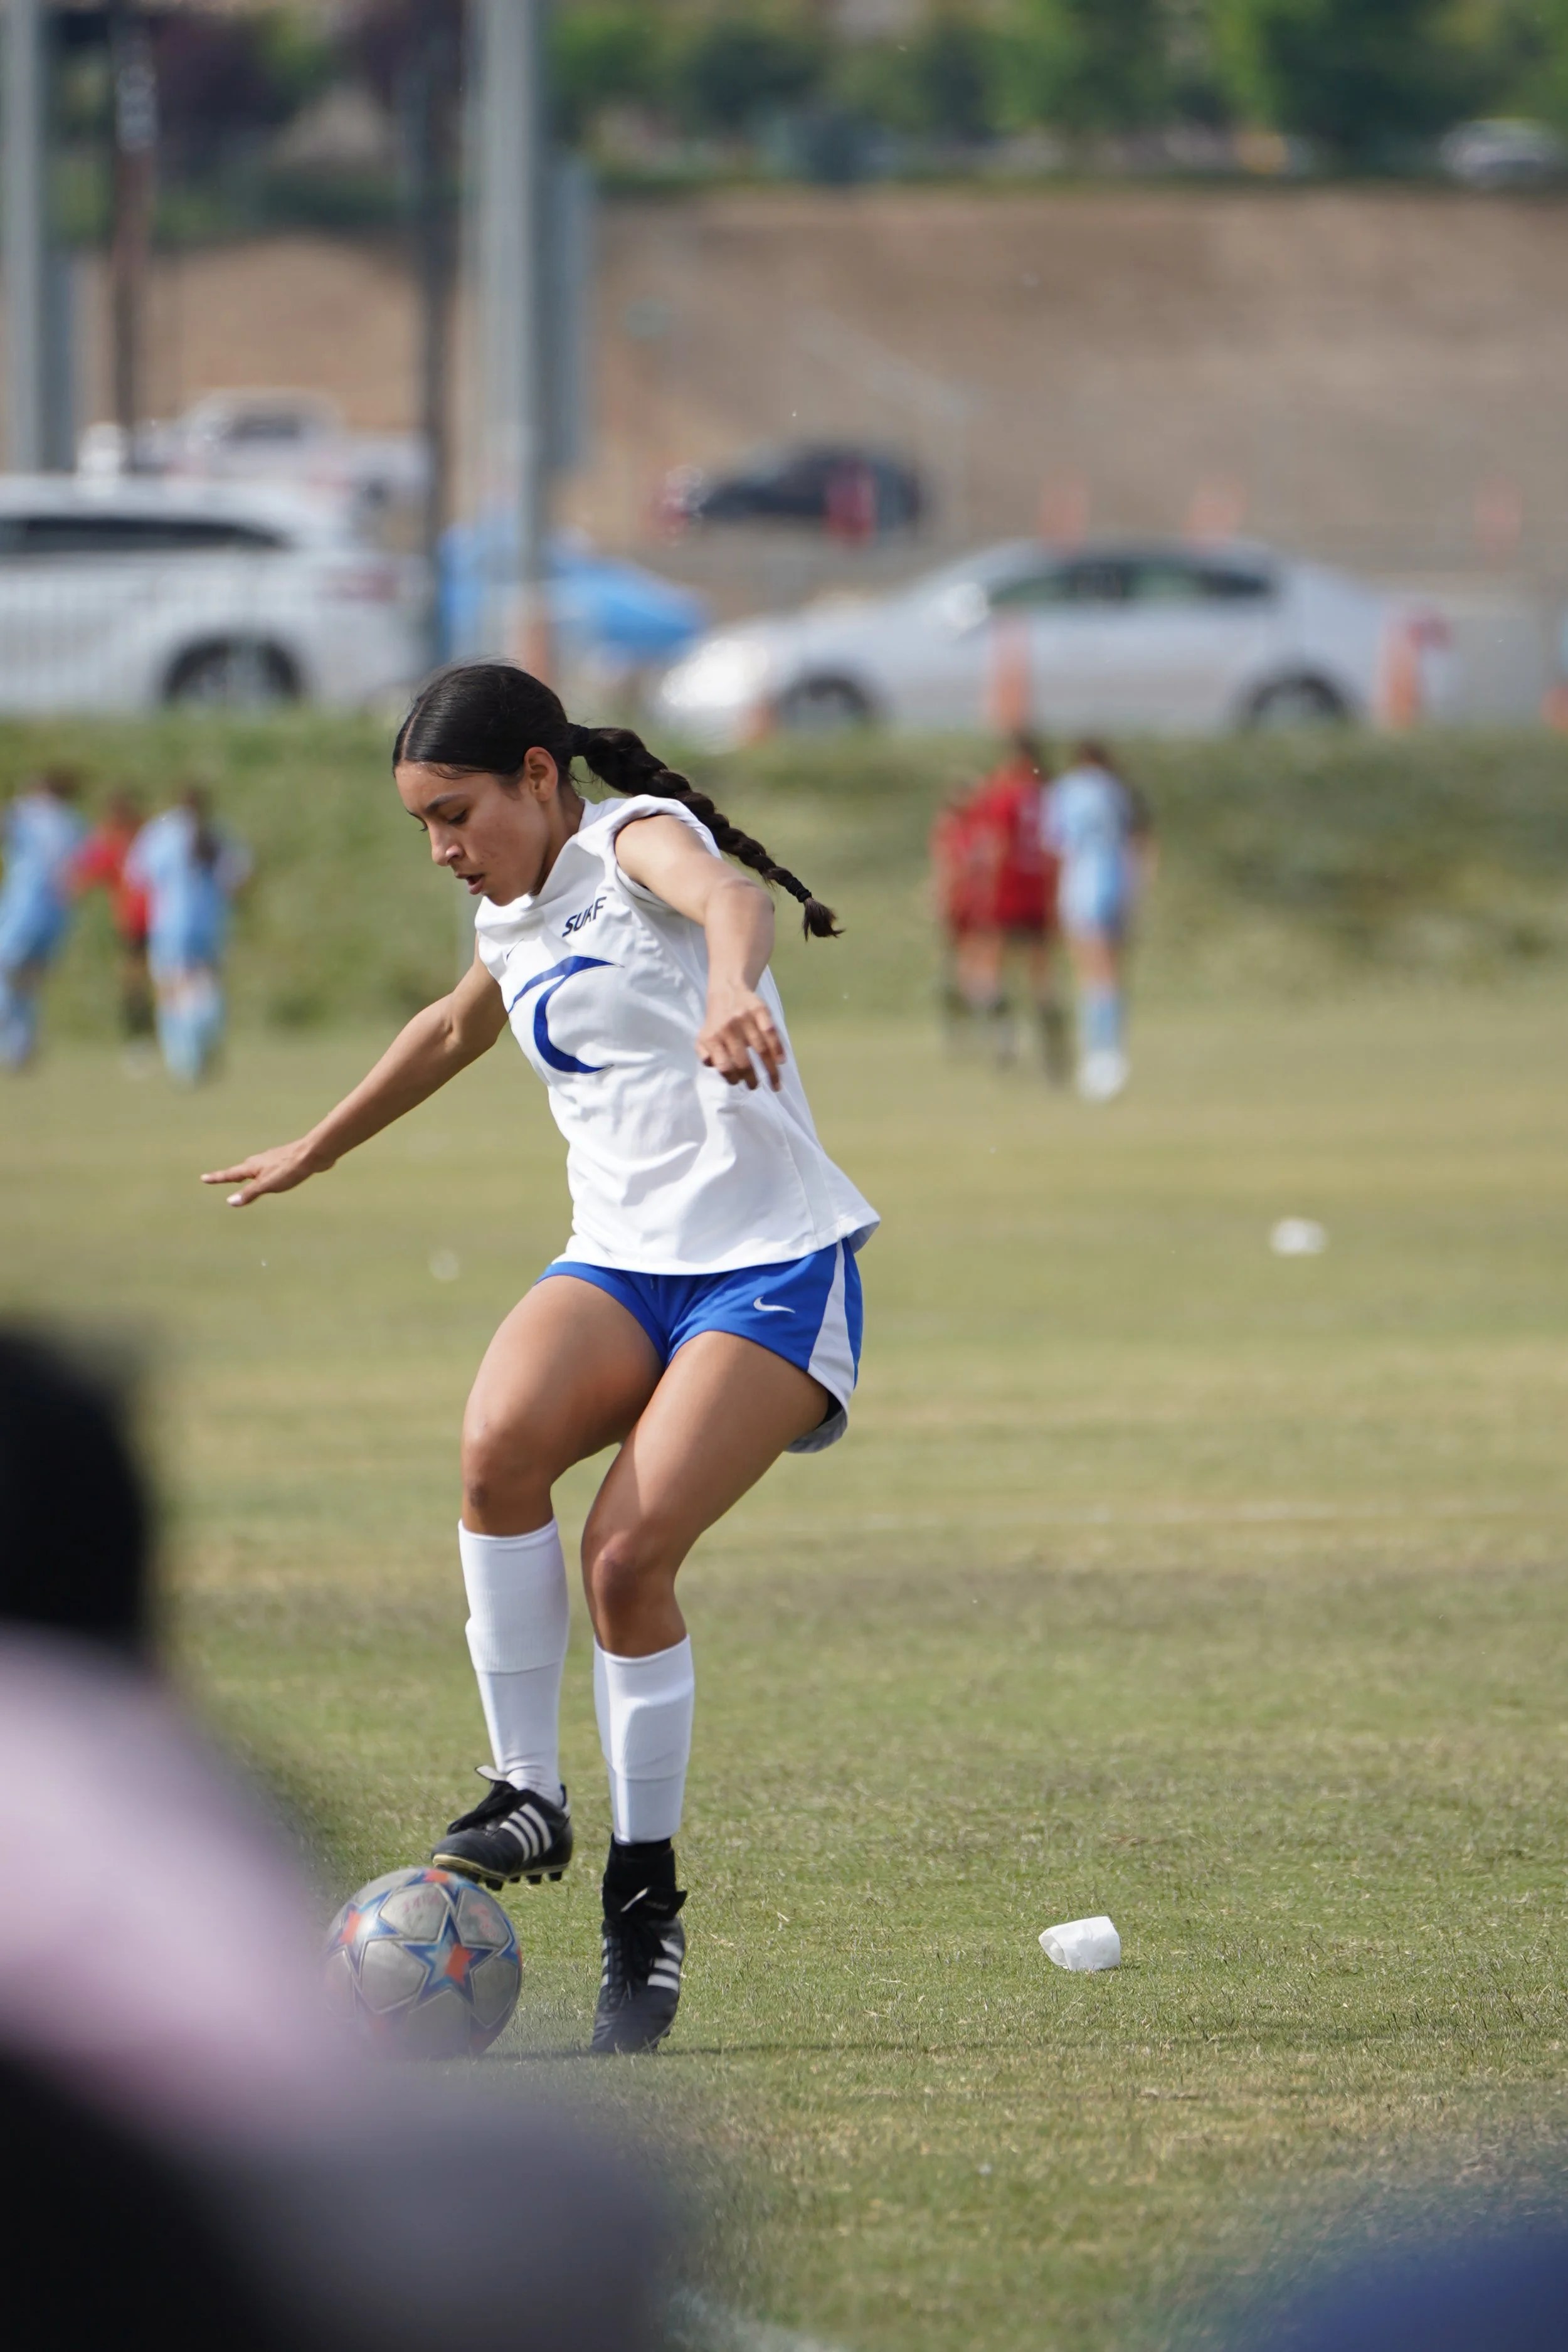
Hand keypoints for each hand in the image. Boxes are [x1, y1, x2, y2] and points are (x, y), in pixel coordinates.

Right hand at [200, 1137, 329, 1206]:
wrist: (313, 1154)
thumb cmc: (289, 1169)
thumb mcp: (267, 1185)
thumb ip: (249, 1193)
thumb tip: (230, 1201)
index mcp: (253, 1167)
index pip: (230, 1175)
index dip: (217, 1178)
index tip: (203, 1178)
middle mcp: (260, 1161)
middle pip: (242, 1170)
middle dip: (232, 1176)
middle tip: (222, 1178)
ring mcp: (273, 1160)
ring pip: (256, 1168)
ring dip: (248, 1174)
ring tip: (244, 1178)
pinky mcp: (286, 1161)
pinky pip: (270, 1168)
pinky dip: (264, 1173)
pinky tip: (272, 1174)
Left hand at [697, 985, 784, 1090]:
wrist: (727, 989)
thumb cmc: (716, 1021)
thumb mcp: (703, 1037)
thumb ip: (704, 1054)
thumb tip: (713, 1066)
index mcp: (713, 1037)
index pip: (724, 1065)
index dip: (732, 1078)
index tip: (739, 1083)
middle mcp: (728, 1027)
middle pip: (743, 1061)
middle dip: (751, 1079)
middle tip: (755, 1086)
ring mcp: (745, 1018)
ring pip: (761, 1050)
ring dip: (770, 1071)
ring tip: (774, 1084)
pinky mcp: (760, 1009)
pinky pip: (771, 1032)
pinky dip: (777, 1048)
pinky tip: (781, 1061)